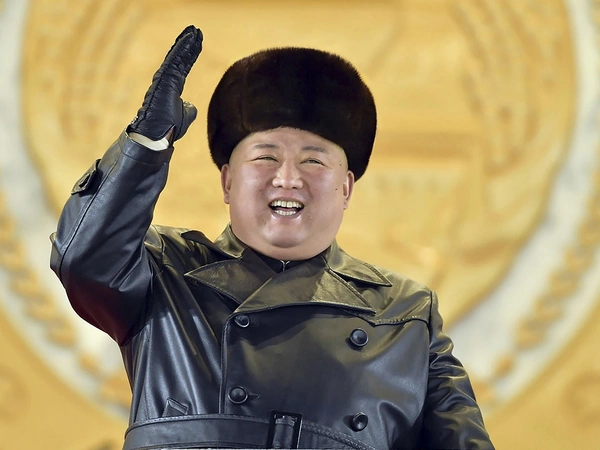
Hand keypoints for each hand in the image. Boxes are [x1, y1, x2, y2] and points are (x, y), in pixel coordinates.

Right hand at [127, 25, 202, 142]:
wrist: (157, 136)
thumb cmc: (168, 129)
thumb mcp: (184, 118)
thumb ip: (188, 110)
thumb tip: (191, 106)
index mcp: (172, 87)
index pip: (182, 67)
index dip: (189, 55)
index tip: (196, 43)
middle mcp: (166, 80)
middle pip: (179, 58)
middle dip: (188, 45)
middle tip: (196, 31)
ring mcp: (164, 79)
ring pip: (177, 57)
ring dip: (186, 43)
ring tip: (195, 31)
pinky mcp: (164, 80)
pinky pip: (175, 61)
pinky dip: (182, 49)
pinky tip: (189, 39)